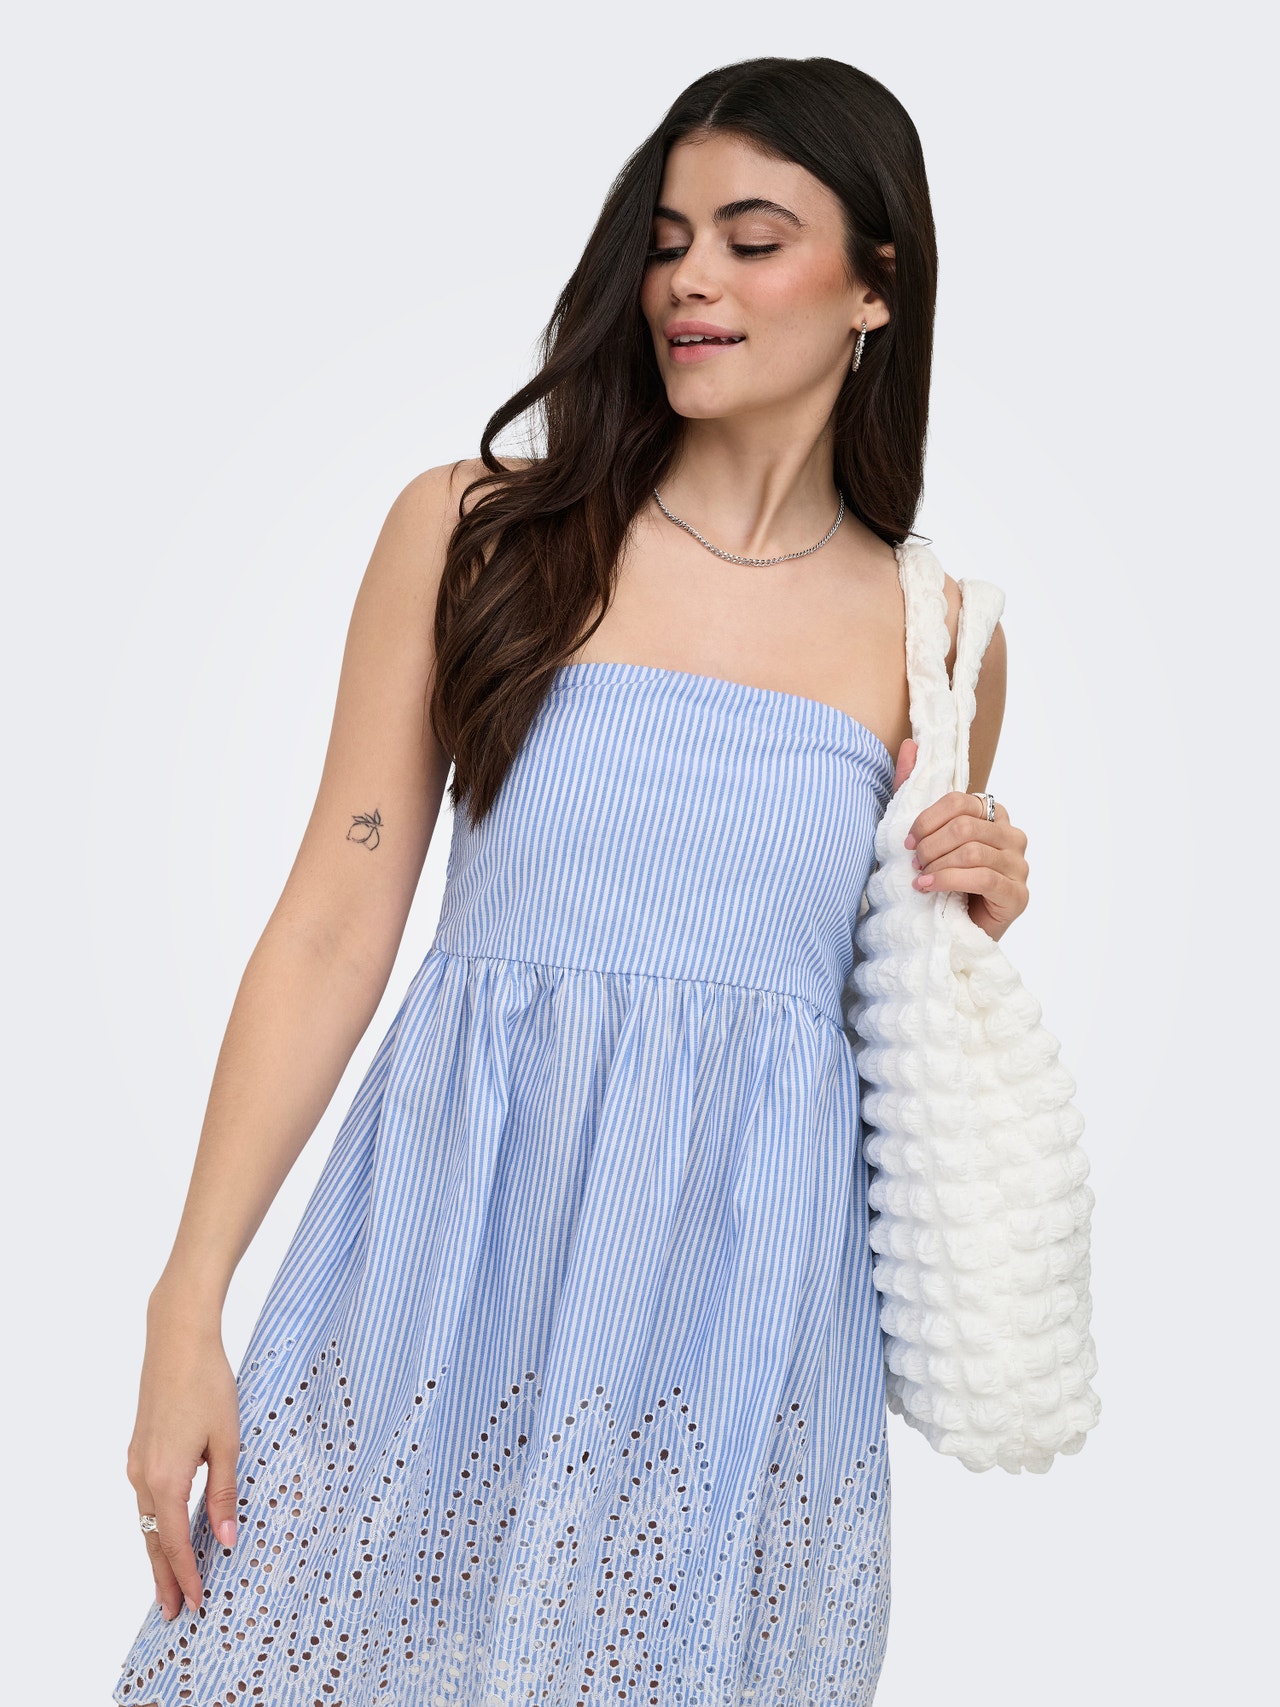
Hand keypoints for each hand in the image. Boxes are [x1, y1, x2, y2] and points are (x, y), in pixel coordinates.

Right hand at [125, 1299, 241, 1621]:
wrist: (177, 1340)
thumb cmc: (208, 1384)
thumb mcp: (226, 1441)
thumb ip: (224, 1494)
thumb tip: (226, 1541)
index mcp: (165, 1479)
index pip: (174, 1543)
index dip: (186, 1576)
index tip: (195, 1604)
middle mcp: (143, 1476)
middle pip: (153, 1540)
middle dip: (164, 1577)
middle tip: (173, 1612)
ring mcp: (136, 1462)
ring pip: (147, 1520)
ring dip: (158, 1552)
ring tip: (170, 1582)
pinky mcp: (139, 1448)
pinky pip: (146, 1499)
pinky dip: (156, 1524)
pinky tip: (167, 1531)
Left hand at [892, 738, 1029, 941]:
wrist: (953, 929)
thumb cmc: (940, 878)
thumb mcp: (922, 833)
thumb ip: (914, 787)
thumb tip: (909, 744)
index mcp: (993, 815)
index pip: (960, 801)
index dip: (927, 819)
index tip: (906, 841)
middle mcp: (1012, 835)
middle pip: (965, 826)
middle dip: (930, 844)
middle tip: (912, 862)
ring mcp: (1019, 865)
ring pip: (973, 851)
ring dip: (937, 864)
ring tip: (919, 877)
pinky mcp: (1018, 895)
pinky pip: (984, 878)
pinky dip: (949, 881)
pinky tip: (928, 888)